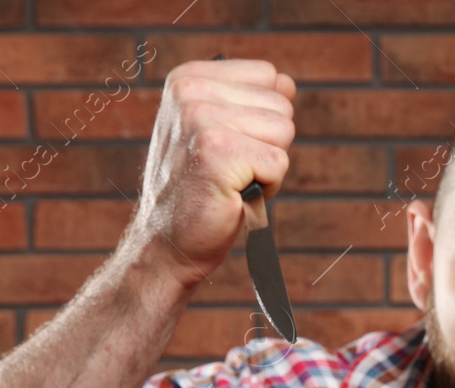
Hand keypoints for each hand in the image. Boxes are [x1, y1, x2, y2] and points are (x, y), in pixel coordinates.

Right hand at [131, 58, 295, 285]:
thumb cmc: (198, 191)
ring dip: (267, 167)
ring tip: (231, 182)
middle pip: (281, 105)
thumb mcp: (219, 132)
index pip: (267, 76)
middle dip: (267, 145)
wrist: (167, 244)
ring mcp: (202, 119)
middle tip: (229, 170)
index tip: (228, 146)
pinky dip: (267, 188)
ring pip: (284, 132)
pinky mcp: (219, 152)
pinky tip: (233, 196)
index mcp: (188, 78)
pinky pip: (279, 163)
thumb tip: (287, 83)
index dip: (261, 118)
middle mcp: (191, 92)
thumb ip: (251, 101)